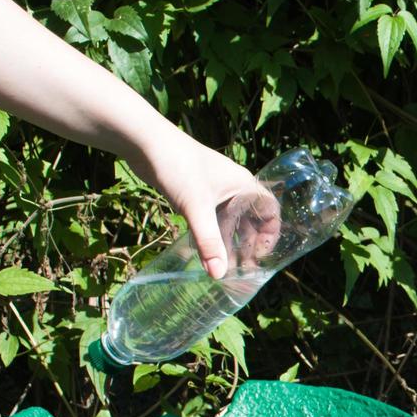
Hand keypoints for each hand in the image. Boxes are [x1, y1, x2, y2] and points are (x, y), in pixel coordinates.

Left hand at [127, 133, 277, 278]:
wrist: (145, 142)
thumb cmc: (178, 167)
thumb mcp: (196, 207)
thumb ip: (208, 242)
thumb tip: (218, 275)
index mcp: (243, 186)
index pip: (270, 211)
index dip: (270, 233)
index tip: (261, 255)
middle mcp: (233, 188)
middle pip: (249, 221)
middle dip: (247, 246)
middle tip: (242, 270)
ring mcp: (214, 191)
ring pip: (228, 223)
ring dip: (227, 244)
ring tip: (223, 268)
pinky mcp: (195, 194)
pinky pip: (210, 220)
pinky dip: (209, 237)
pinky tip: (203, 254)